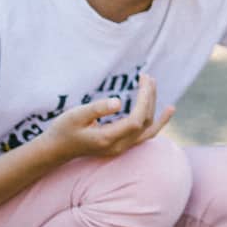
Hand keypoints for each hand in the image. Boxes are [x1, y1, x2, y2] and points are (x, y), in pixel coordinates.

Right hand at [42, 74, 175, 160]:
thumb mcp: (75, 116)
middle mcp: (119, 146)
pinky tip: (169, 109)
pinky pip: (147, 134)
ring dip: (154, 106)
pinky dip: (159, 121)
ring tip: (154, 85)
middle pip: (145, 122)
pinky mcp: (123, 145)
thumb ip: (97, 109)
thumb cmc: (64, 129)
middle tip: (147, 76)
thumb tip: (120, 102)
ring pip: (148, 128)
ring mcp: (123, 148)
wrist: (57, 149)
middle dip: (149, 98)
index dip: (144, 100)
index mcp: (107, 139)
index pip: (136, 120)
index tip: (143, 80)